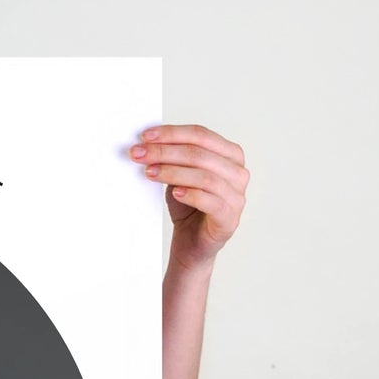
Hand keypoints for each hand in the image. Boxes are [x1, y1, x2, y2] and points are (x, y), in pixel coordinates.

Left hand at [130, 125, 246, 270]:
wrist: (191, 246)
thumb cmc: (187, 208)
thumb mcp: (179, 176)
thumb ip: (173, 158)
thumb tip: (148, 143)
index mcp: (230, 154)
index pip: (200, 135)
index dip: (172, 133)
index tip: (146, 136)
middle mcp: (238, 172)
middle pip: (200, 154)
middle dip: (166, 152)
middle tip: (141, 154)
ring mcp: (237, 196)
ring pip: (204, 176)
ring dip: (173, 172)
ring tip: (150, 172)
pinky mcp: (229, 219)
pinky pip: (210, 201)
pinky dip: (190, 195)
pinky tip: (174, 193)